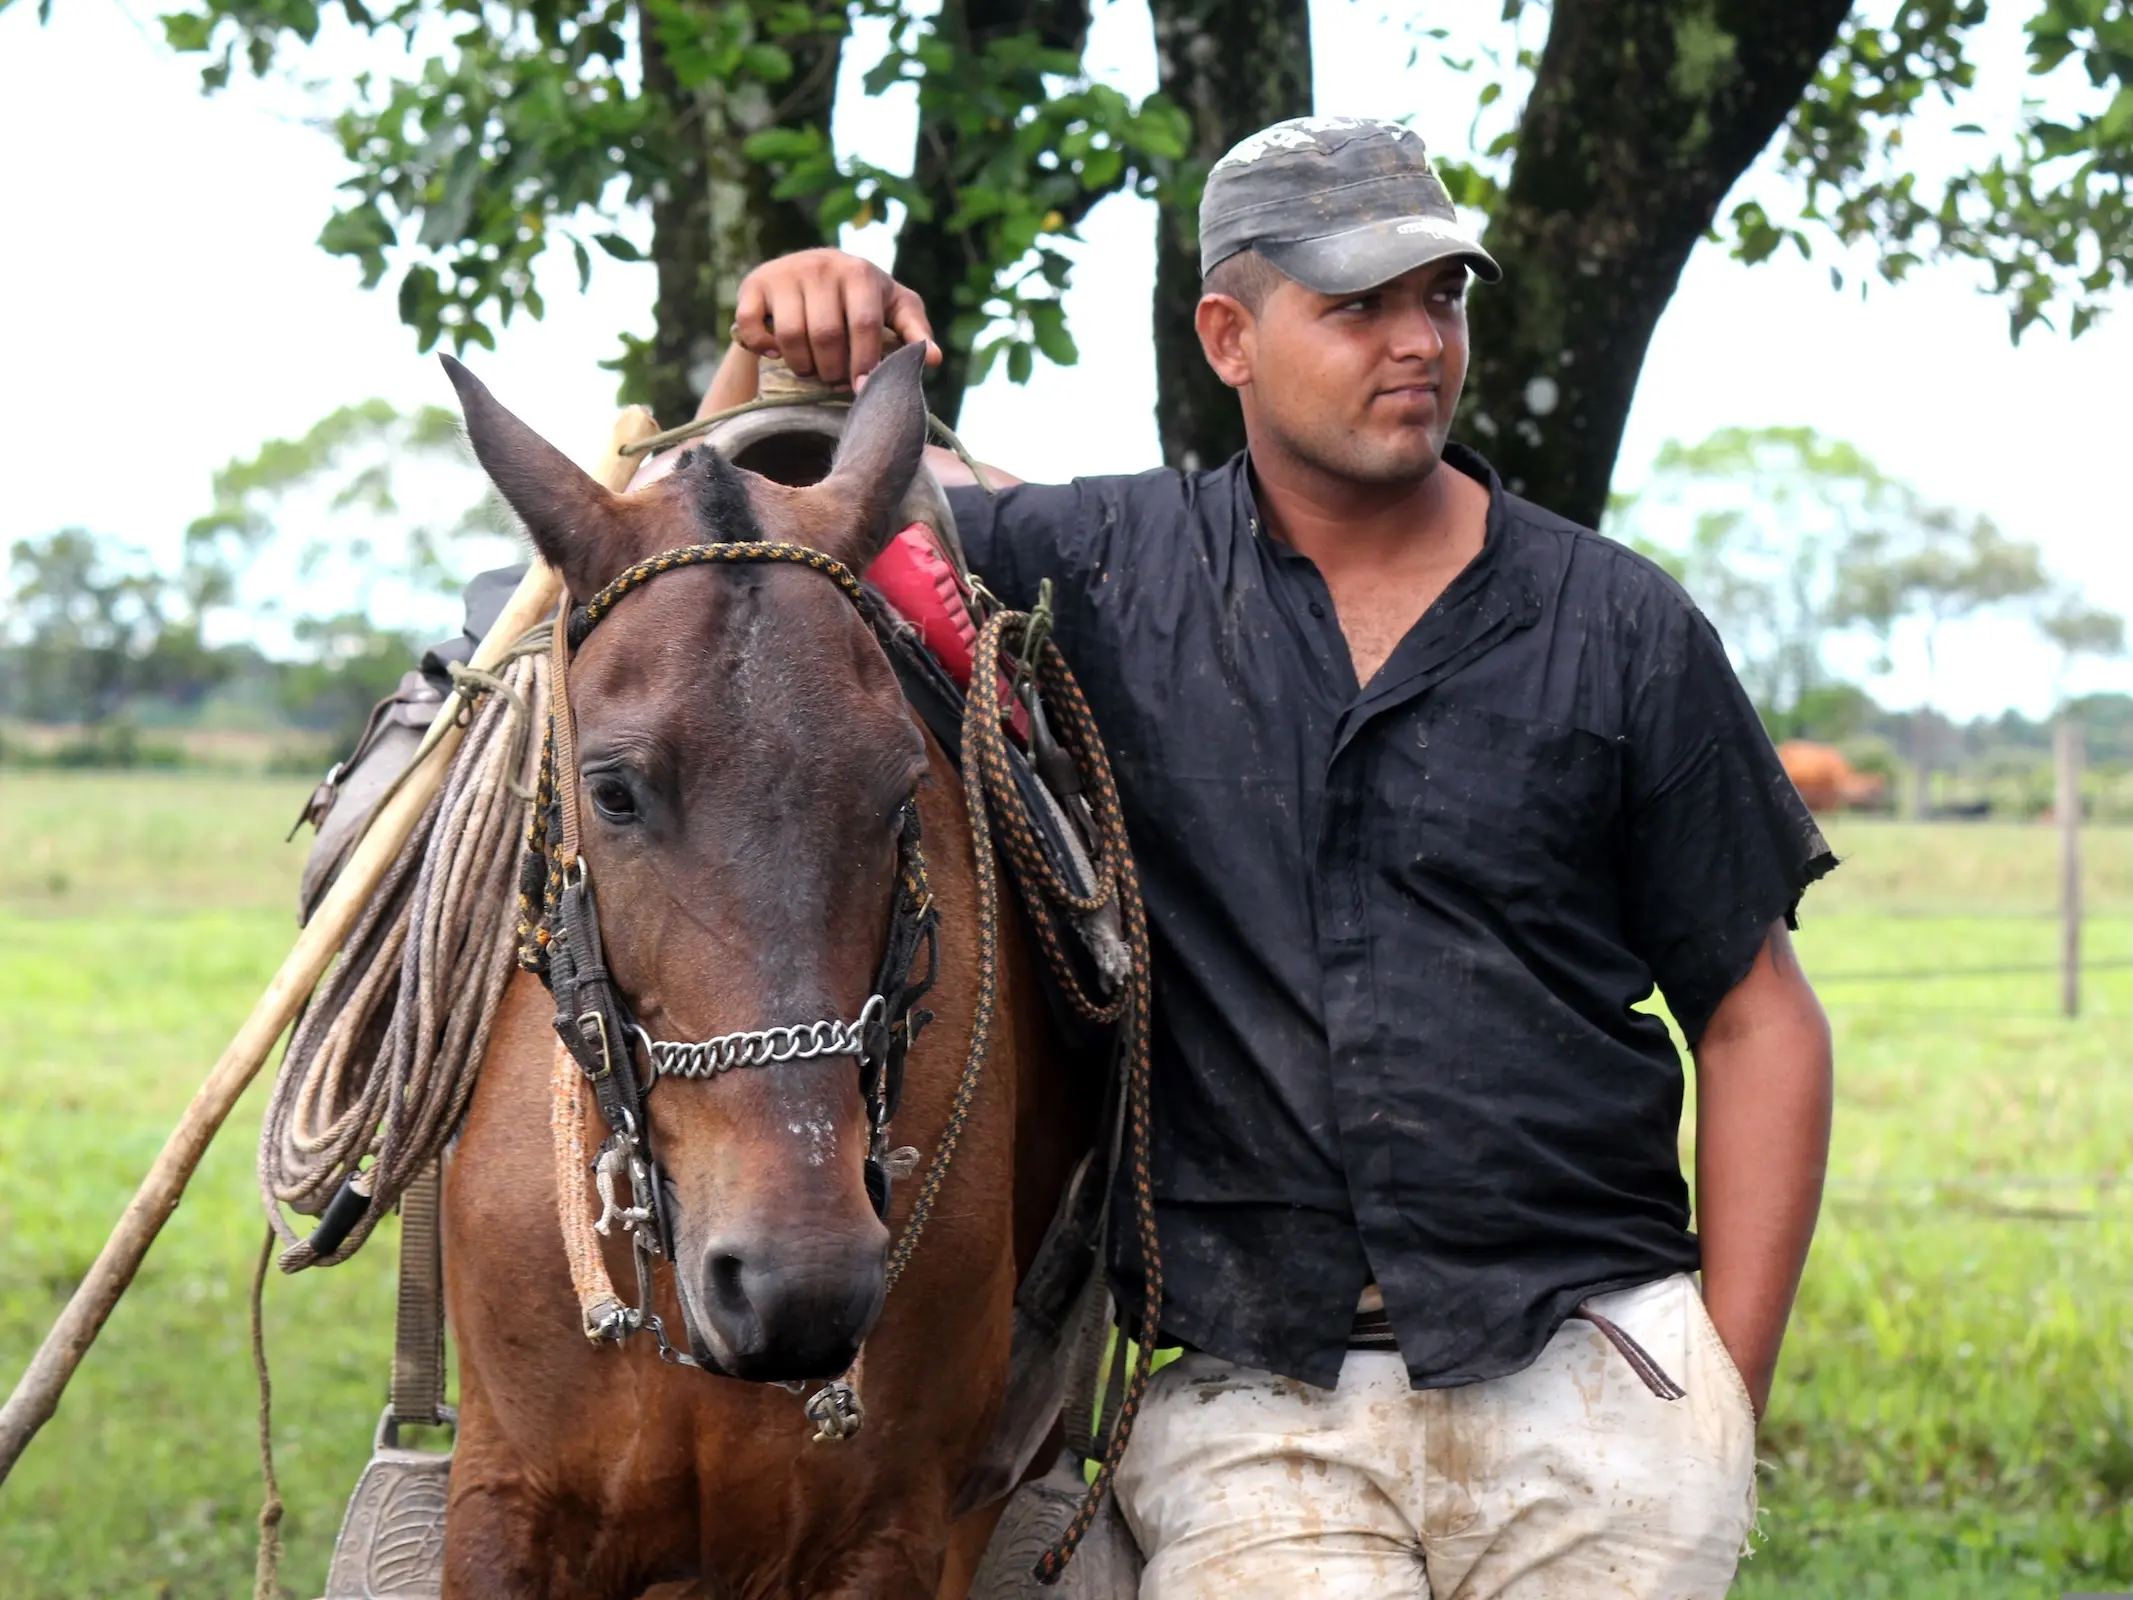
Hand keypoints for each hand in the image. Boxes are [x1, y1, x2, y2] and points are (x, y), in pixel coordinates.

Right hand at [732, 249, 939, 386]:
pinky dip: (763, 347)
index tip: (862, 388)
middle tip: (836, 380)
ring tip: (813, 370)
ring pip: (790, 336)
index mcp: (860, 272)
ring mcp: (785, 273)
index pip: (864, 325)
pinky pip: (753, 326)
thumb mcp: (894, 308)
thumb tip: (933, 359)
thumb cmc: (862, 298)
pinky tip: (776, 354)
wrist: (811, 270)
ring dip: (802, 366)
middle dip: (833, 370)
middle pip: (826, 335)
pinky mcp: (755, 284)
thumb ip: (914, 331)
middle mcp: (822, 266)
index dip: (865, 363)